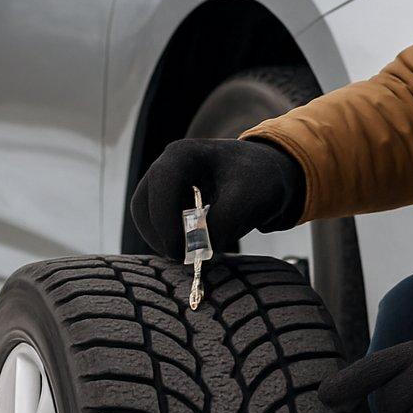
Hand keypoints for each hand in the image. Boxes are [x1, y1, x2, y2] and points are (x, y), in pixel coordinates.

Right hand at [130, 137, 305, 259]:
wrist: (269, 173)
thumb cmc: (259, 180)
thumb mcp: (248, 199)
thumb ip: (223, 223)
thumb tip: (198, 249)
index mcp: (185, 154)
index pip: (161, 186)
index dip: (165, 221)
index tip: (182, 250)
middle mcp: (168, 164)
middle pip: (143, 204)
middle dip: (160, 235)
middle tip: (184, 257)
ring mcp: (165, 181)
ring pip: (145, 215)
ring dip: (162, 238)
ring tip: (189, 253)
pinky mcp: (168, 197)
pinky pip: (155, 221)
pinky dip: (168, 237)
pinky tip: (190, 246)